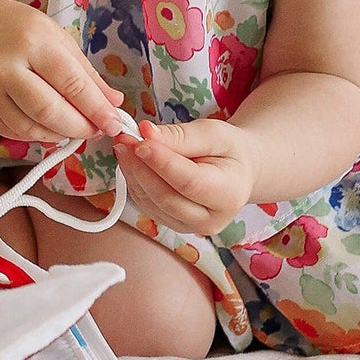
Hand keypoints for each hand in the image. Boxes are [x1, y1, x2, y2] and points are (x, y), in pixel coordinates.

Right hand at [0, 0, 126, 144]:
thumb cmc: (17, 30)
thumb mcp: (56, 38)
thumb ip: (85, 73)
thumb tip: (114, 104)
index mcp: (32, 41)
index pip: (71, 83)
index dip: (97, 109)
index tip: (116, 124)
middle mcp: (5, 66)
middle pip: (49, 112)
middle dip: (80, 128)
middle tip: (97, 131)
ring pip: (30, 129)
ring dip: (59, 135)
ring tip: (73, 128)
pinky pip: (12, 133)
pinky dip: (36, 135)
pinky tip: (47, 126)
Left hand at [115, 118, 258, 237]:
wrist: (236, 172)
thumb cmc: (229, 150)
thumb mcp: (214, 133)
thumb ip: (181, 136)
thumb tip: (147, 133)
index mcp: (229, 195)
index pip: (189, 182)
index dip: (162, 162)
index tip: (140, 141)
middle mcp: (210, 219)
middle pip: (166, 197)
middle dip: (140, 167)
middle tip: (123, 140)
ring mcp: (189, 226)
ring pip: (151, 202)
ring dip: (132, 173)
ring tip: (124, 145)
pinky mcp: (171, 224)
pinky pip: (146, 204)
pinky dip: (134, 181)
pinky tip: (130, 160)